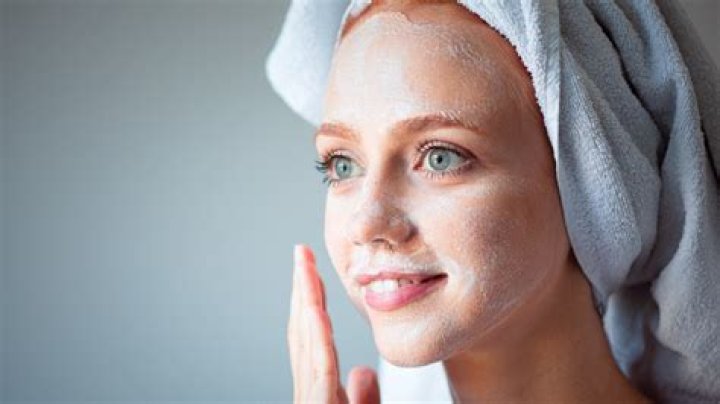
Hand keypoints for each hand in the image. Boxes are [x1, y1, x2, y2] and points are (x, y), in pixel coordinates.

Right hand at [290, 244, 379, 403]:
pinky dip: (318, 340)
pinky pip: (321, 372)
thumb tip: (363, 371)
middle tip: (302, 253)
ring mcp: (310, 401)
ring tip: (305, 265)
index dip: (311, 302)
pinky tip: (316, 310)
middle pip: (303, 333)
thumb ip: (363, 397)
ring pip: (307, 345)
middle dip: (302, 290)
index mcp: (318, 393)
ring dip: (306, 301)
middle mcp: (309, 392)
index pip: (313, 340)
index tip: (312, 271)